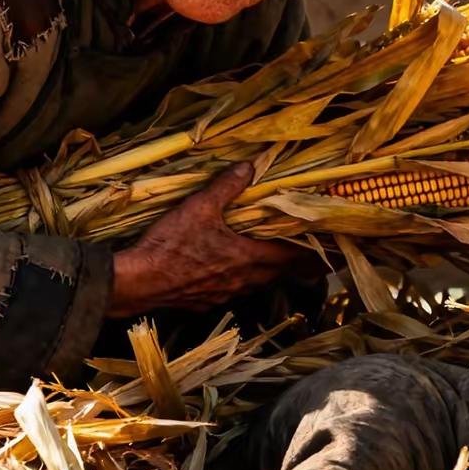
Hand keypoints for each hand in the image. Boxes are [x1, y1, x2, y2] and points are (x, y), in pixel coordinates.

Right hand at [108, 162, 302, 317]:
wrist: (140, 283)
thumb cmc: (171, 245)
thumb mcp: (199, 207)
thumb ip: (227, 187)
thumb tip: (249, 167)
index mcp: (249, 258)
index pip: (292, 256)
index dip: (311, 251)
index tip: (328, 247)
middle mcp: (243, 281)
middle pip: (280, 273)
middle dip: (295, 262)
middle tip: (309, 253)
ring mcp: (226, 294)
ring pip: (258, 284)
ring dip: (270, 272)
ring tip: (275, 260)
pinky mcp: (207, 302)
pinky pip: (235, 291)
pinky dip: (243, 281)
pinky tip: (233, 274)